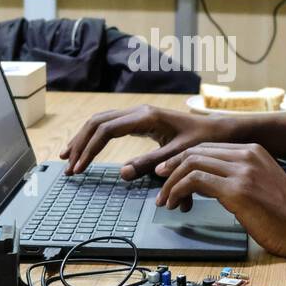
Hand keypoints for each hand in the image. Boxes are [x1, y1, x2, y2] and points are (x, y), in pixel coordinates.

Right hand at [59, 105, 235, 177]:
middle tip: (67, 166)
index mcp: (145, 117)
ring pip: (100, 121)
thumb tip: (122, 173)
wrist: (217, 130)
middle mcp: (138, 112)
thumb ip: (150, 163)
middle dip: (79, 144)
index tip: (78, 168)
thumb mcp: (177, 155)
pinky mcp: (139, 120)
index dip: (88, 150)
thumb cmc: (202, 141)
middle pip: (97, 122)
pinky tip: (86, 149)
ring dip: (82, 139)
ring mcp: (137, 114)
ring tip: (68, 158)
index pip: (105, 131)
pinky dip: (94, 137)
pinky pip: (109, 125)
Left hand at [154, 142, 285, 258]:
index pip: (208, 147)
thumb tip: (212, 184)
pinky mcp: (236, 190)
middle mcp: (247, 155)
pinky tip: (176, 204)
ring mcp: (242, 170)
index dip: (183, 159)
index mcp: (253, 151)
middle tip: (159, 184)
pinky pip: (196, 181)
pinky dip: (179, 191)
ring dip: (172, 182)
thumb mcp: (263, 184)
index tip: (169, 173)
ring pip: (191, 164)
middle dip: (172, 168)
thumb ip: (240, 177)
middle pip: (196, 152)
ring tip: (165, 200)